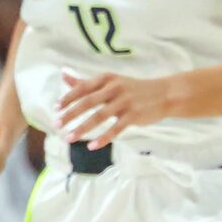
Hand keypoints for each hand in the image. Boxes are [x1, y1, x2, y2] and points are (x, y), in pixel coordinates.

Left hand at [54, 71, 180, 145]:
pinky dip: (103, 138)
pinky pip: (115, 129)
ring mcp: (125, 102)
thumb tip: (63, 75)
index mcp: (107, 78)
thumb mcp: (110, 82)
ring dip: (82, 129)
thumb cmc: (132, 89)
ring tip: (69, 138)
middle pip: (87, 102)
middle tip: (57, 125)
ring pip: (99, 117)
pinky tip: (92, 146)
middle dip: (70, 114)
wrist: (165, 93)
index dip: (68, 98)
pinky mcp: (134, 115)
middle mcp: (114, 88)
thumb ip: (86, 82)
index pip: (83, 88)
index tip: (56, 108)